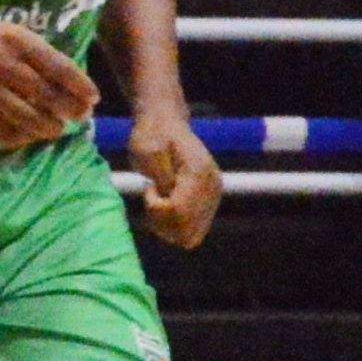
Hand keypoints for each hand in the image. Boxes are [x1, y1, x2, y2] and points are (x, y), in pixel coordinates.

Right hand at [0, 15, 99, 151]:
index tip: (93, 98)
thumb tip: (80, 92)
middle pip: (44, 93)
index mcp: (18, 41)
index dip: (80, 86)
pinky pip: (0, 129)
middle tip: (80, 117)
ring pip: (23, 115)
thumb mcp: (20, 38)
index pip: (57, 66)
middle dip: (69, 109)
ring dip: (47, 126)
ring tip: (56, 128)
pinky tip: (29, 134)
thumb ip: (46, 60)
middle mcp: (0, 61)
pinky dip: (20, 136)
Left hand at [127, 107, 223, 249]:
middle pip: (187, 228)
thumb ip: (160, 178)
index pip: (179, 210)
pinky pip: (195, 231)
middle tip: (153, 197)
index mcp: (199, 172)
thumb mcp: (146, 150)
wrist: (166, 125)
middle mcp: (213, 186)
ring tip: (159, 202)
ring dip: (168, 226)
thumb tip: (170, 201)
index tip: (149, 189)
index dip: (156, 207)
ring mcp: (215, 195)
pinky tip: (167, 207)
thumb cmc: (151, 136)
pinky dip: (176, 227)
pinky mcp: (211, 202)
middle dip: (162, 220)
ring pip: (192, 235)